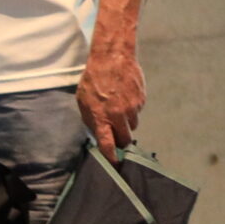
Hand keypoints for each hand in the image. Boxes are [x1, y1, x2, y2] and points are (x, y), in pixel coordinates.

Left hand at [79, 43, 145, 157]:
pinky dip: (132, 108)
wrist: (112, 58)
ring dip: (126, 122)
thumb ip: (90, 118)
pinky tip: (124, 96)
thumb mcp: (83, 100)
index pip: (108, 144)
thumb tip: (97, 134)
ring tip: (118, 107)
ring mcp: (132, 108)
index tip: (115, 165)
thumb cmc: (93, 79)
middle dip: (122, 139)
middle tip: (116, 132)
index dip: (112, 158)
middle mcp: (118, 115)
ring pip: (133, 125)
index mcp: (101, 116)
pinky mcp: (141, 101)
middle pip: (126, 139)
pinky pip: (138, 112)